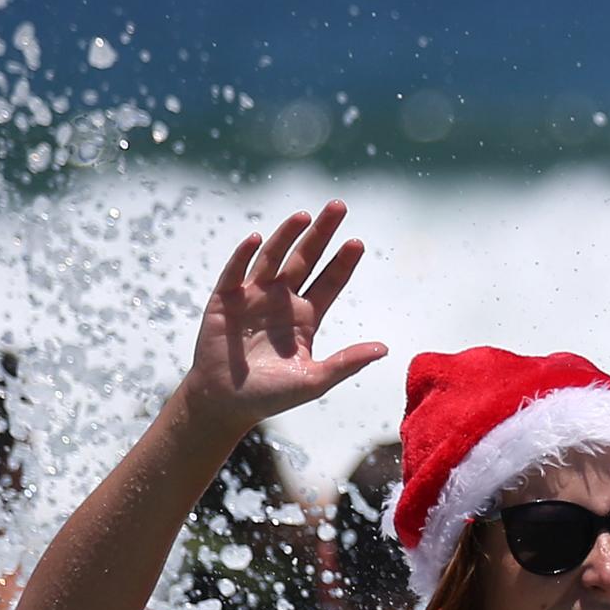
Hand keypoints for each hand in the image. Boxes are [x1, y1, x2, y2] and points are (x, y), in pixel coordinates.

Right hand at [182, 204, 384, 434]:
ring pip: (272, 259)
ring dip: (286, 236)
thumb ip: (347, 362)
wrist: (227, 402)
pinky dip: (244, 256)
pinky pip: (234, 273)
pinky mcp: (224, 301)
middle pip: (305, 259)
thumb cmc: (272, 394)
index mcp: (306, 316)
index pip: (329, 281)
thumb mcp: (315, 379)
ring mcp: (252, 297)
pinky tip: (256, 238)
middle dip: (321, 234)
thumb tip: (385, 348)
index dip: (343, 262)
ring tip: (304, 215)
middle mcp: (281, 300)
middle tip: (339, 207)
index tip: (358, 242)